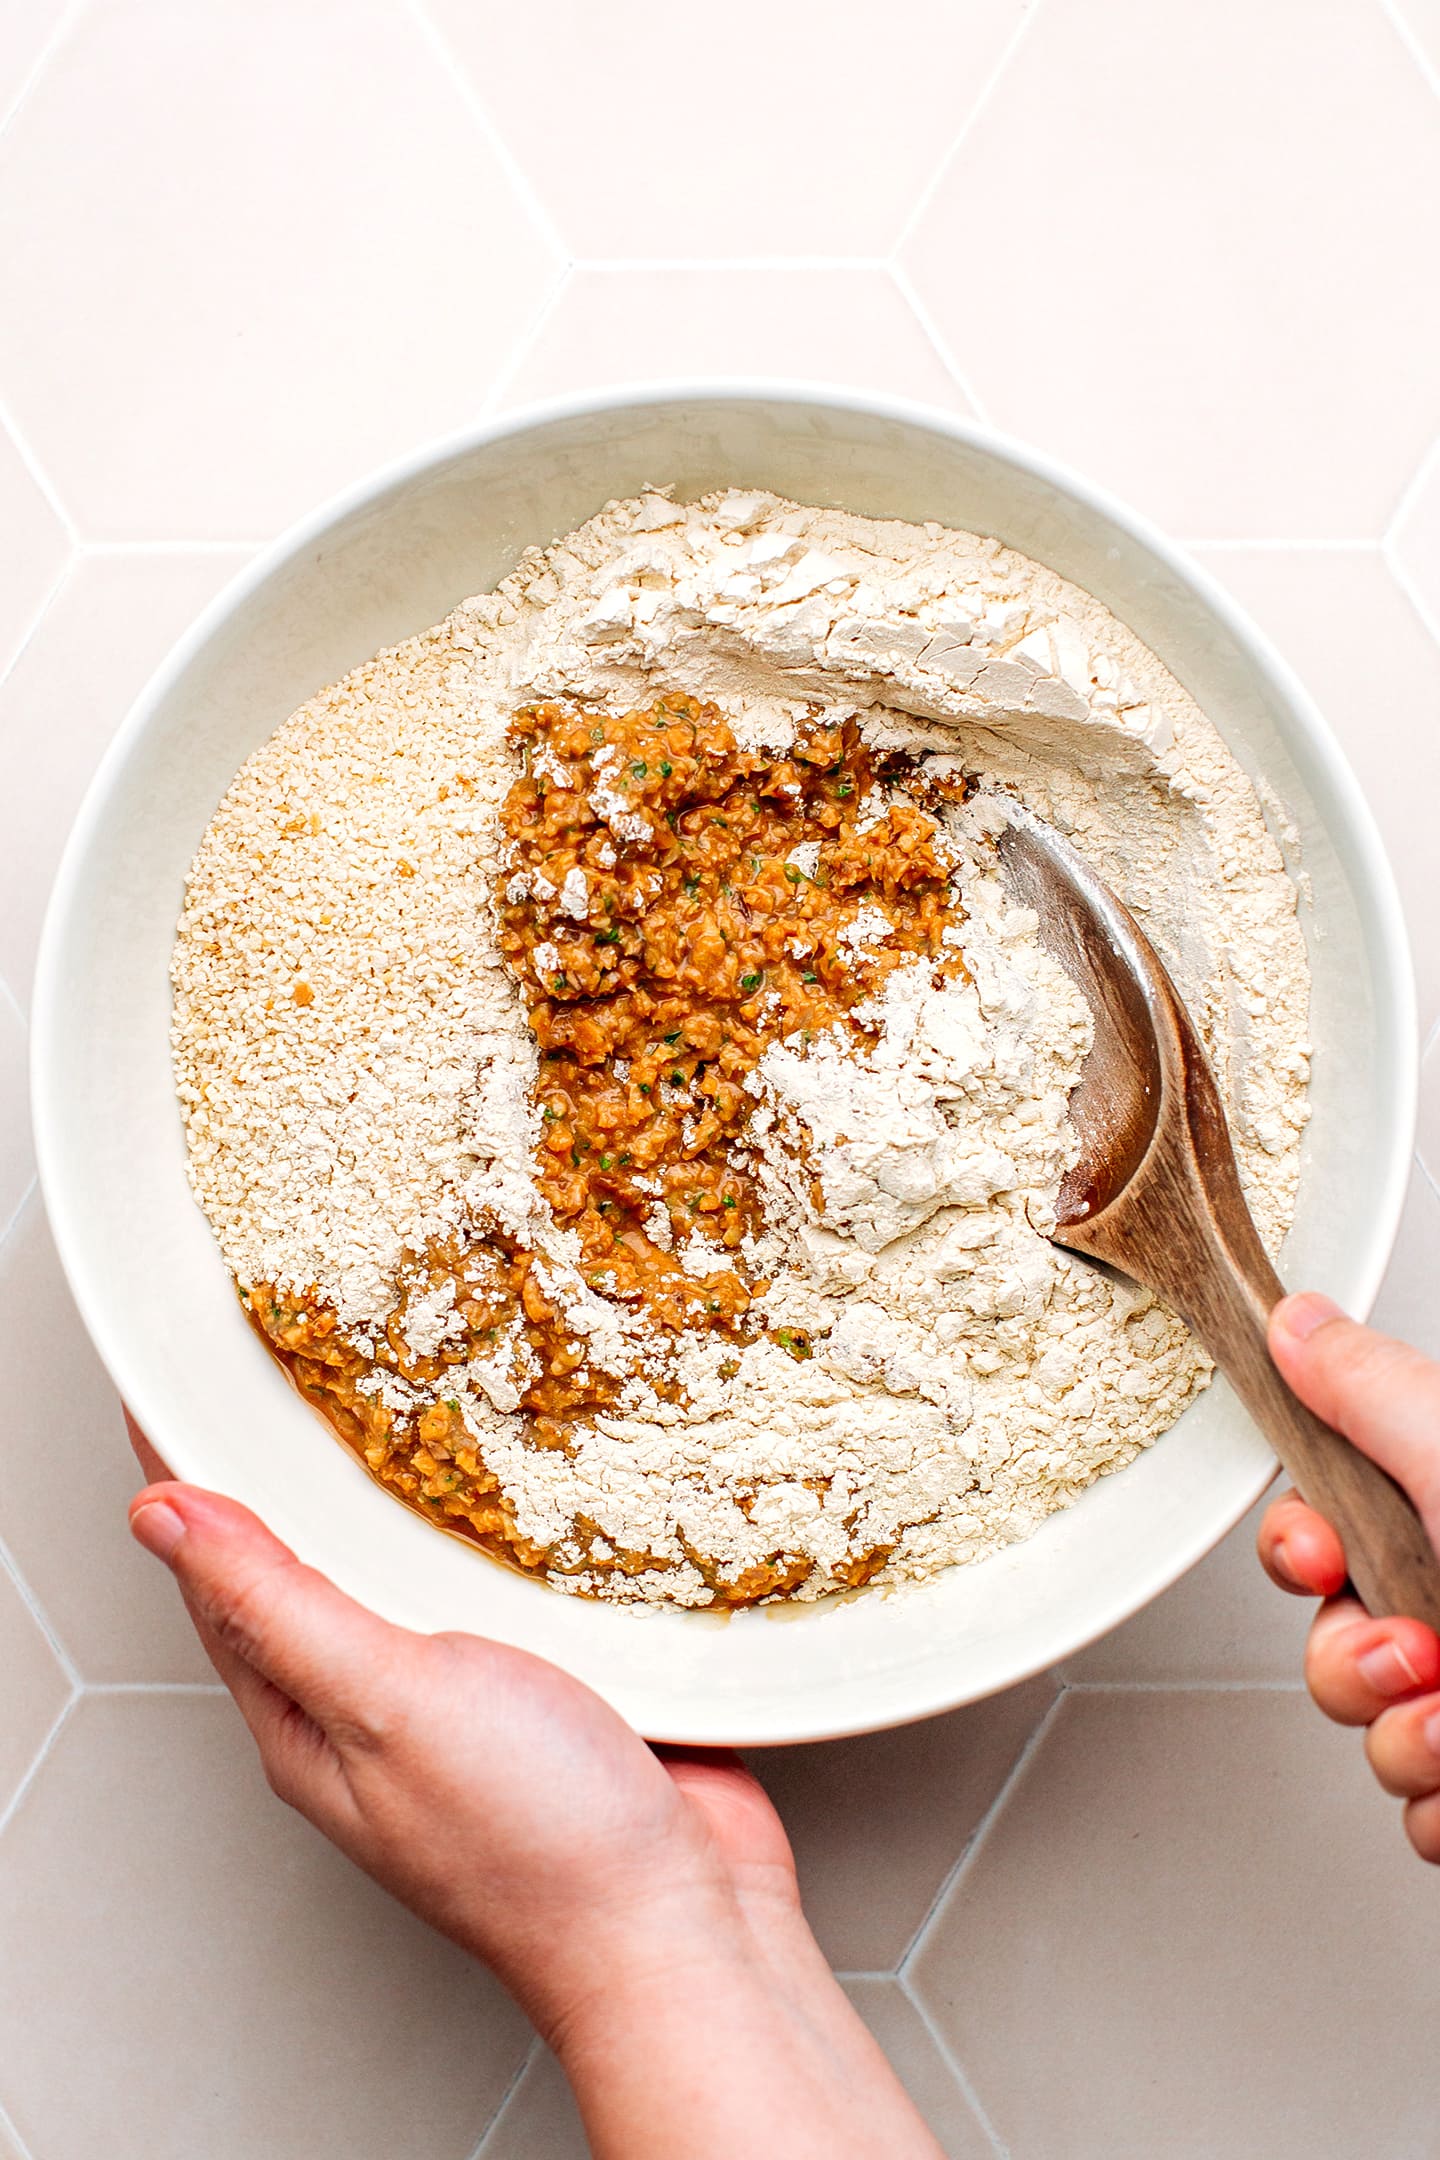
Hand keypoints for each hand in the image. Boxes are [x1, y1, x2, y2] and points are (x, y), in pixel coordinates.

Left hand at [124, 1419, 940, 2158]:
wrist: (683, 1924)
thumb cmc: (536, 1840)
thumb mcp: (385, 1702)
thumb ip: (275, 1604)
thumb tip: (160, 1517)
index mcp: (305, 1717)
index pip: (216, 1577)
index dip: (193, 1474)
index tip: (183, 1380)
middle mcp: (374, 1706)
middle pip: (312, 1561)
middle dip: (298, 1467)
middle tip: (296, 1358)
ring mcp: (466, 1695)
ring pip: (415, 1564)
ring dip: (408, 1481)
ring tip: (400, 1385)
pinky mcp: (551, 1680)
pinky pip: (504, 1581)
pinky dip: (499, 1520)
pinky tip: (517, 1471)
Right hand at [1257, 1295, 1439, 1862]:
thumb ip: (1372, 1389)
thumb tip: (1306, 1325)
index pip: (1336, 1522)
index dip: (1303, 1543)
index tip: (1323, 1556)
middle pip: (1339, 1630)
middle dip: (1353, 1657)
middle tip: (1416, 1651)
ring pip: (1377, 1729)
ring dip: (1405, 1739)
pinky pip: (1428, 1811)